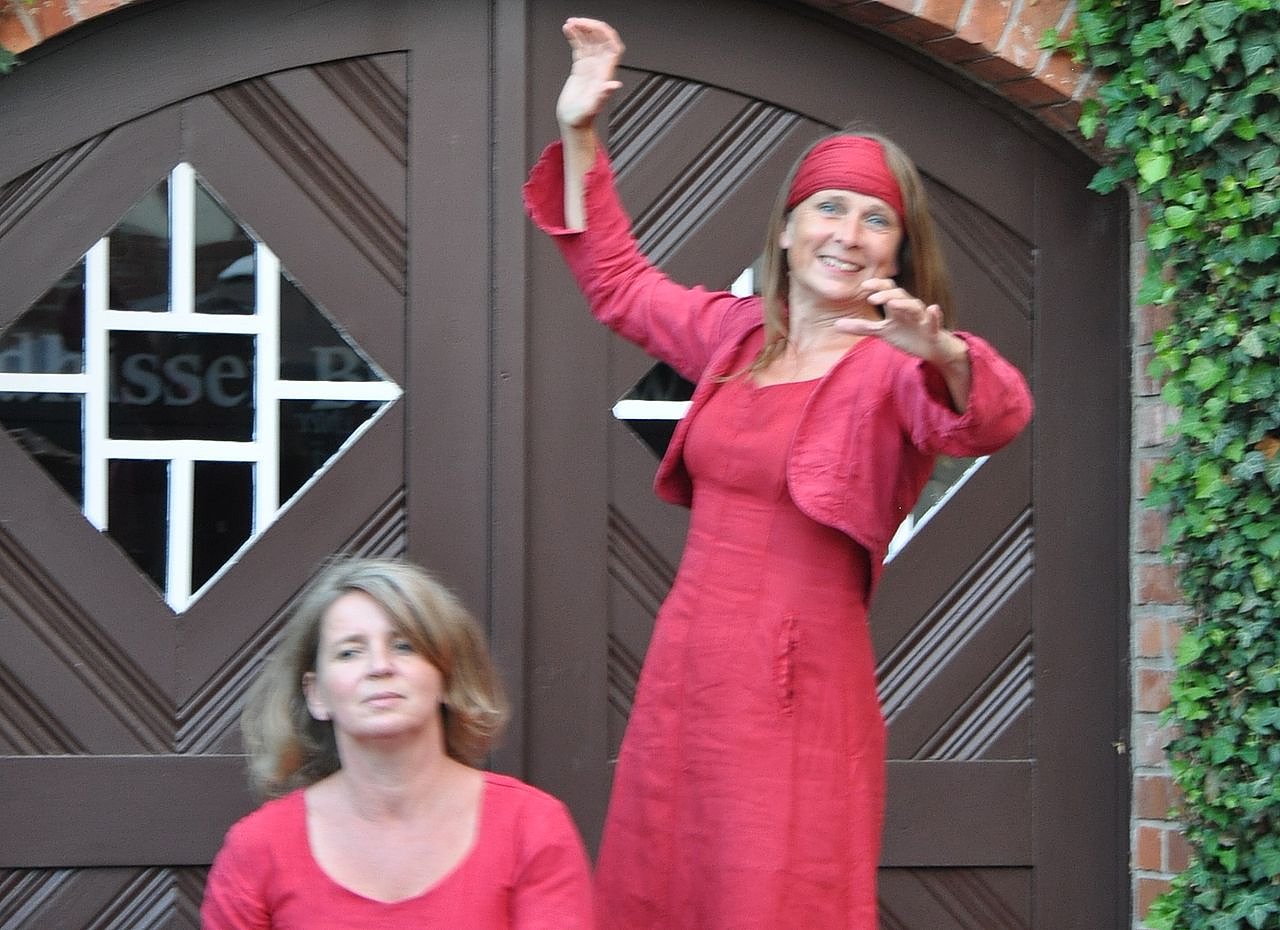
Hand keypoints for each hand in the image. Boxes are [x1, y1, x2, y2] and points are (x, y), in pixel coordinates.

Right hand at [556, 18, 624, 130]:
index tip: (594, 25)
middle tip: (578, 22)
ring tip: (570, 24)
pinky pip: (579, 47)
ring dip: (581, 29)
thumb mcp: (592, 107)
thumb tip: (614, 84)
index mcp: (605, 73)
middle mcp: (599, 67)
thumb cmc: (582, 118)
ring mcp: (590, 66)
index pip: (612, 46)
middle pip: (600, 39)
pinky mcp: (580, 68)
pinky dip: (574, 37)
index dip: (606, 33)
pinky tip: (567, 30)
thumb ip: (603, 95)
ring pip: (589, 41)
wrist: (573, 123)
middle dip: (591, 27)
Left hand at [833, 278, 962, 365]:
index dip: (876, 286)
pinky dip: (934, 315)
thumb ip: (862, 327)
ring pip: (914, 306)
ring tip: (892, 302)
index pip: (886, 290)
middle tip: (871, 298)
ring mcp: (922, 318)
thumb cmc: (909, 336)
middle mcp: (909, 309)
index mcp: (896, 307)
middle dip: (885, 294)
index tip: (862, 287)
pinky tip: (933, 308)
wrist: (933, 350)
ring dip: (903, 303)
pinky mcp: (933, 330)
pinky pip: (934, 321)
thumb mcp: (883, 332)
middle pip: (898, 295)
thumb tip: (836, 324)